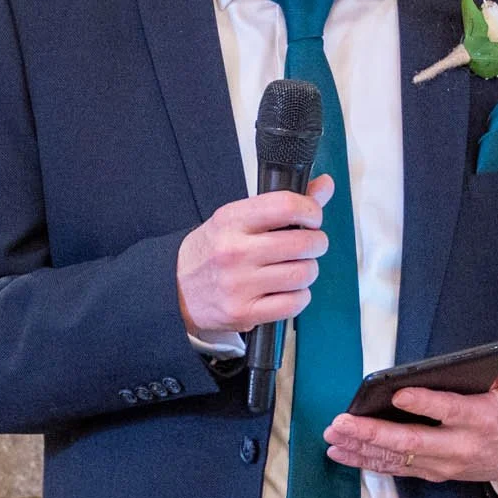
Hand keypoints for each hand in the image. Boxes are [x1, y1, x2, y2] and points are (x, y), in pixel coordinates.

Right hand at [176, 174, 334, 333]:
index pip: (286, 206)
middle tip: (310, 244)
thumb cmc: (210, 252)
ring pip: (304, 273)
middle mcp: (235, 251)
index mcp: (231, 220)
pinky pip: (295, 303)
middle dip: (316, 242)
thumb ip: (282, 204)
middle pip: (303, 242)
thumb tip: (324, 185)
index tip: (312, 217)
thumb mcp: (236, 219)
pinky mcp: (244, 312)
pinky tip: (287, 290)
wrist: (174, 290)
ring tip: (296, 268)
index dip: (311, 210)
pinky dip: (299, 297)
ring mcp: (240, 284)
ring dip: (308, 271)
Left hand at [324, 338, 497, 484]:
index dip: (423, 404)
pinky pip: (397, 469)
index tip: (397, 394)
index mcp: (481, 420)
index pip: (449, 411)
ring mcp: (445, 465)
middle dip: (373, 433)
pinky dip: (368, 462)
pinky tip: (343, 453)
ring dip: (362, 449)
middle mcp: (460, 447)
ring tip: (333, 437)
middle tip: (342, 422)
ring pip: (398, 459)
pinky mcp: (435, 473)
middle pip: (412, 442)